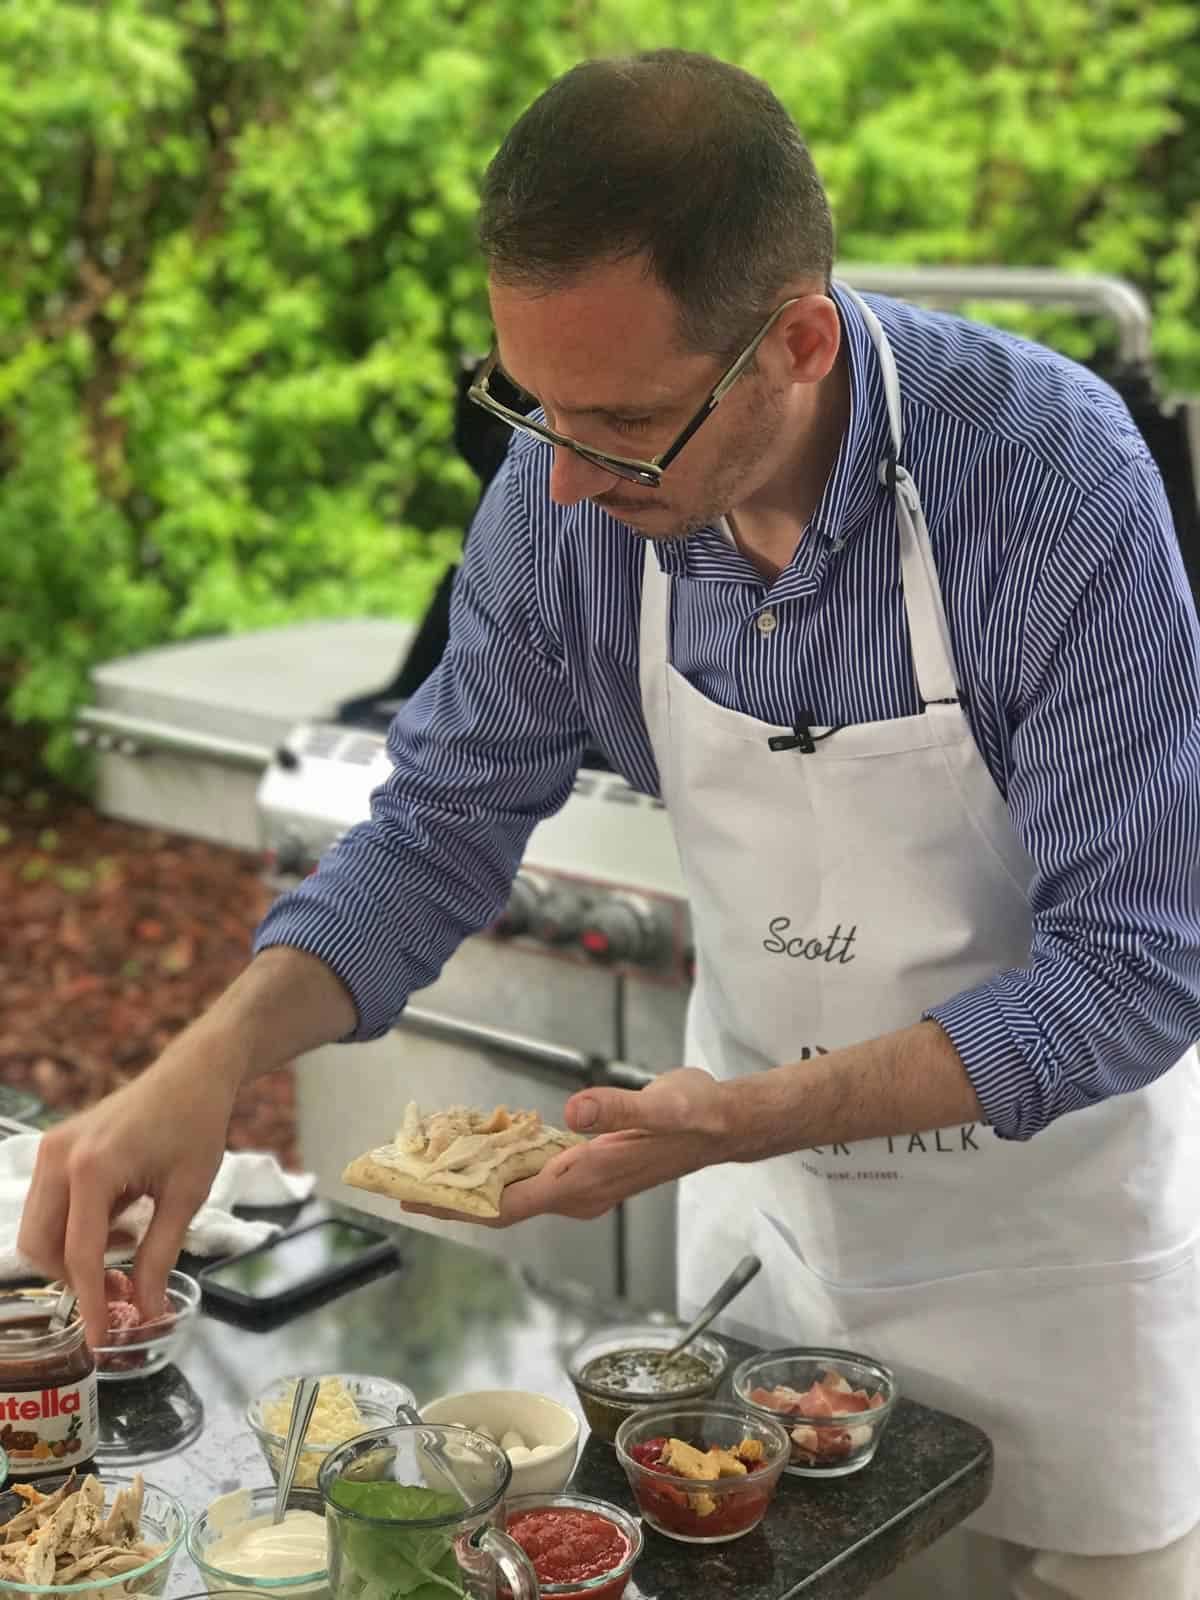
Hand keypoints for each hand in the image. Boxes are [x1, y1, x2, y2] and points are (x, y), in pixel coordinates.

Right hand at [18, 1050, 239, 1348]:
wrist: (191, 1074)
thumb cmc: (195, 1127)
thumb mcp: (186, 1196)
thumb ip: (161, 1256)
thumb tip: (148, 1314)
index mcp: (92, 1169)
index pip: (81, 1255)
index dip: (91, 1304)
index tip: (101, 1341)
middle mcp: (58, 1158)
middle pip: (42, 1246)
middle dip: (74, 1279)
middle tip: (120, 1290)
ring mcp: (50, 1150)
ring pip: (38, 1229)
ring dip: (73, 1254)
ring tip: (128, 1246)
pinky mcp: (54, 1147)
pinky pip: (48, 1206)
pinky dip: (74, 1228)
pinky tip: (120, 1222)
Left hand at [402, 1068, 733, 1227]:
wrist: (724, 1125)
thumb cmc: (696, 1116)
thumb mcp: (663, 1105)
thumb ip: (617, 1109)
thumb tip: (574, 1110)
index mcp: (587, 1179)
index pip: (508, 1204)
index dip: (459, 1204)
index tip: (415, 1199)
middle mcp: (580, 1191)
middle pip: (501, 1205)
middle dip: (452, 1197)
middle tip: (401, 1180)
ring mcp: (582, 1184)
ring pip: (514, 1192)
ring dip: (472, 1184)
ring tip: (427, 1166)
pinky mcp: (586, 1168)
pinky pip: (531, 1176)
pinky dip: (499, 1167)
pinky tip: (479, 1149)